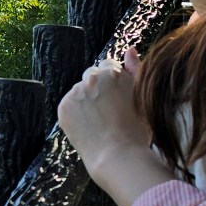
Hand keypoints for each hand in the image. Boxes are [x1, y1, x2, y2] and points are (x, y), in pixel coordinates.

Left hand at [56, 45, 151, 172]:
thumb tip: (129, 49)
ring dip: (85, 101)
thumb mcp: (142, 98)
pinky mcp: (63, 107)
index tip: (116, 99)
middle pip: (92, 77)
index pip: (108, 67)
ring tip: (99, 123)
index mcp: (114, 72)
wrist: (118, 155)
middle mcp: (93, 77)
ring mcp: (76, 92)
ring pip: (79, 92)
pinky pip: (69, 106)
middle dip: (98, 89)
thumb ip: (135, 70)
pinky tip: (88, 128)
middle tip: (108, 112)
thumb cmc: (136, 130)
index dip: (113, 84)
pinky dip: (75, 114)